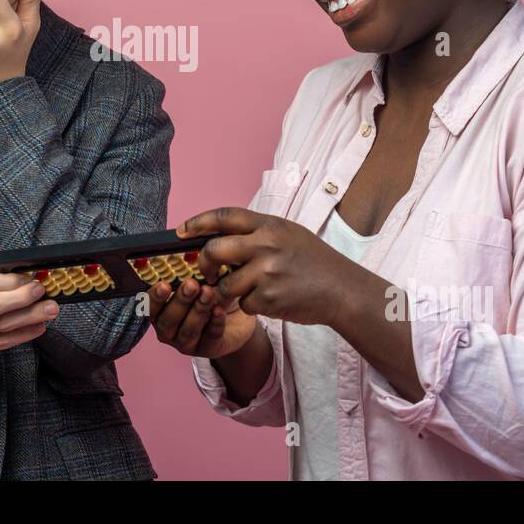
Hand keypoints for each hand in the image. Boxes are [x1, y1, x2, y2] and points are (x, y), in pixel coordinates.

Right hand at [0, 252, 58, 361]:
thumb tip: (30, 273)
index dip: (12, 283)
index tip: (34, 282)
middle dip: (24, 300)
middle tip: (45, 294)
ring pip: (2, 326)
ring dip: (30, 318)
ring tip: (49, 311)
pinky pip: (2, 342)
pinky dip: (24, 334)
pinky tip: (38, 326)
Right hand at [147, 276, 257, 358]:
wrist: (236, 317)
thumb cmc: (212, 295)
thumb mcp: (201, 280)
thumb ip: (192, 272)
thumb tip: (188, 249)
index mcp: (160, 312)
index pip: (150, 307)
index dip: (155, 298)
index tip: (163, 285)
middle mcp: (169, 330)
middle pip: (168, 320)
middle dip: (180, 301)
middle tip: (191, 284)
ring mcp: (186, 343)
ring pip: (188, 330)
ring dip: (198, 310)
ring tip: (208, 292)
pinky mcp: (207, 349)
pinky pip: (209, 337)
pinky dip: (215, 323)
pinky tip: (219, 310)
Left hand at [176, 207, 355, 326]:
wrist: (342, 290)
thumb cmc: (313, 261)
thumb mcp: (288, 234)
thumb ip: (256, 233)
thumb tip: (218, 238)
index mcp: (269, 225)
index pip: (224, 216)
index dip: (198, 223)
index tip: (181, 231)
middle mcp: (265, 245)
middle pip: (214, 251)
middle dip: (203, 264)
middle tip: (206, 271)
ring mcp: (266, 273)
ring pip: (225, 285)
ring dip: (230, 292)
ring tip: (252, 289)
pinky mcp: (269, 299)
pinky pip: (244, 305)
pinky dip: (253, 306)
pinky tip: (272, 300)